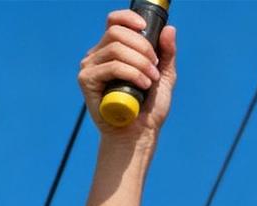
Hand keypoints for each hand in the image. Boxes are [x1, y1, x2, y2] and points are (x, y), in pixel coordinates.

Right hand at [77, 8, 176, 142]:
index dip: (128, 19)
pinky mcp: (86, 80)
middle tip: (155, 68)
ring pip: (115, 49)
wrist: (140, 136)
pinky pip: (111, 67)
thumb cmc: (149, 109)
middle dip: (142, 47)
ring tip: (151, 81)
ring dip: (140, 63)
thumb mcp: (163, 78)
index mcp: (113, 51)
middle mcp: (98, 55)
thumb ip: (167, 54)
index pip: (114, 22)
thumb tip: (170, 29)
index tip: (145, 27)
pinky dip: (132, 74)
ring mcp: (90, 67)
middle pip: (116, 33)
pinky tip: (143, 86)